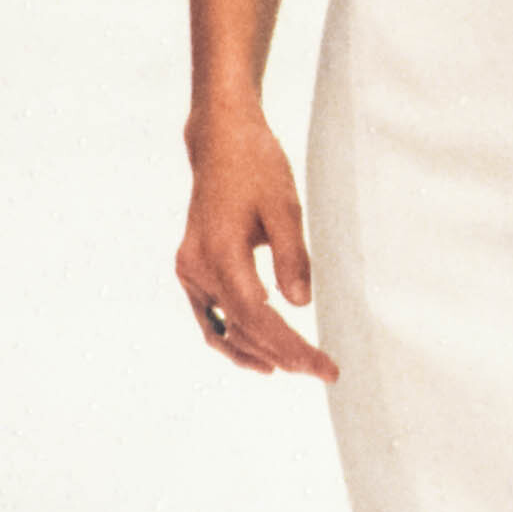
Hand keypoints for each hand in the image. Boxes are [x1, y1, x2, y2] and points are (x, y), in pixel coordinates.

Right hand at [176, 111, 338, 380]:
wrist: (220, 141)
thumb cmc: (255, 166)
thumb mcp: (284, 207)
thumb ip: (293, 257)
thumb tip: (300, 306)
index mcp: (220, 252)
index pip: (257, 317)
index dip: (290, 347)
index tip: (323, 366)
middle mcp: (197, 266)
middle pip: (241, 328)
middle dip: (282, 354)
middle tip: (323, 370)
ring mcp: (189, 269)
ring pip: (221, 328)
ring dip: (257, 352)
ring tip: (295, 367)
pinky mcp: (191, 268)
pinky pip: (210, 315)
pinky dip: (234, 337)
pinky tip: (259, 353)